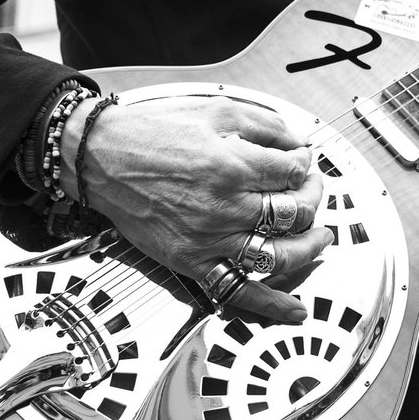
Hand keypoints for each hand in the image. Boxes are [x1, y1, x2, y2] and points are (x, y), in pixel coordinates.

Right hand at [63, 96, 325, 323]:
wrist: (99, 156)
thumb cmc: (150, 132)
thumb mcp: (215, 110)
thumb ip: (264, 126)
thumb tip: (299, 144)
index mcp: (233, 165)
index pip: (294, 173)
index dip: (305, 165)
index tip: (301, 162)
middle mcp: (225, 206)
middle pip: (295, 213)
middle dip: (313, 198)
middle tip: (311, 190)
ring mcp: (209, 239)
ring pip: (280, 255)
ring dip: (308, 248)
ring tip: (320, 238)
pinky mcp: (192, 261)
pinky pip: (238, 290)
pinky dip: (271, 305)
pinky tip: (294, 309)